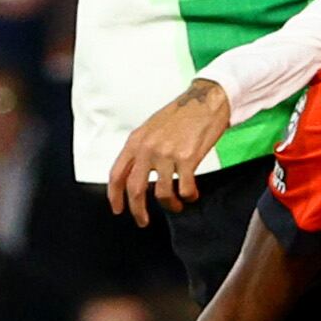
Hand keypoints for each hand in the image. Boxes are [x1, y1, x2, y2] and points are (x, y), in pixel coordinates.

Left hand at [107, 79, 232, 224]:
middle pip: (135, 189)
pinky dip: (189, 196)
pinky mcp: (188, 158)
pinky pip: (185, 189)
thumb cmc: (181, 114)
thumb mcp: (151, 128)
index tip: (118, 209)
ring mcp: (168, 154)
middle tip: (143, 221)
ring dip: (170, 205)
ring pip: (162, 194)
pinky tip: (192, 194)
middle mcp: (148, 148)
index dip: (114, 196)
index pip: (117, 174)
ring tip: (177, 205)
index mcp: (136, 141)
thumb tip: (136, 174)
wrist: (206, 99)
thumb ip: (141, 149)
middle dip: (138, 211)